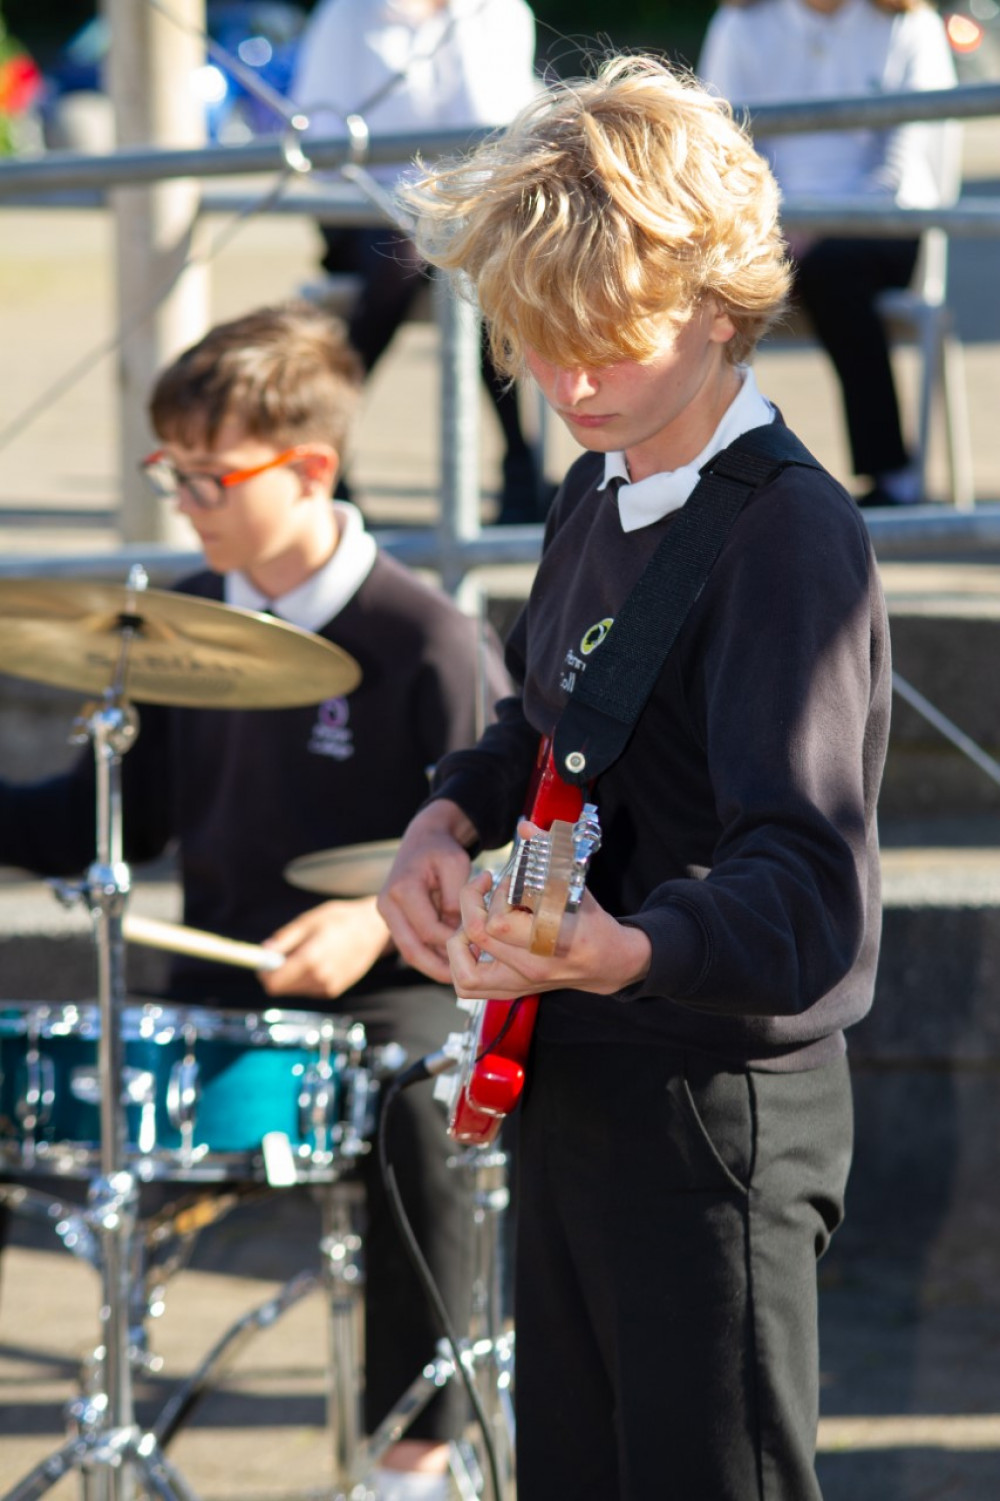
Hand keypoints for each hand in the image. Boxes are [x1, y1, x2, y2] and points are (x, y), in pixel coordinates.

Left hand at [258, 896, 391, 998]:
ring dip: (291, 975)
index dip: (264, 972)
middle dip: (276, 973)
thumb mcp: (309, 920)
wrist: (374, 929)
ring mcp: (328, 986)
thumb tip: (263, 952)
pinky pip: (308, 988)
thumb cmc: (341, 919)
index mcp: (310, 959)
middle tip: (282, 954)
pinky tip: (318, 960)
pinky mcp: (334, 990)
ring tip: (306, 952)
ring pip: (294, 989)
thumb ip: (284, 939)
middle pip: (281, 989)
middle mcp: (319, 978)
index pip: (274, 982)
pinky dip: (305, 978)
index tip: (263, 960)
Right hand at [377, 799, 479, 984]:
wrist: (423, 839)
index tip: (476, 948)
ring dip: (433, 966)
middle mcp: (387, 904)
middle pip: (412, 949)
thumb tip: (459, 930)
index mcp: (402, 889)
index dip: (452, 943)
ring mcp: (387, 914)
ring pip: (409, 951)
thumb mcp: (457, 864)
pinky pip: (411, 944)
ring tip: (458, 975)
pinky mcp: (393, 919)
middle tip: (462, 979)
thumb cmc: (441, 850)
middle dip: (438, 967)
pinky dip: (429, 956)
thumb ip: (458, 897)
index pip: (428, 930)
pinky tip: (449, 963)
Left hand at [447, 867, 651, 999]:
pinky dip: (459, 963)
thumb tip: (525, 827)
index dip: (496, 896)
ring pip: (466, 973)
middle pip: (479, 937)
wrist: (607, 962)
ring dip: (459, 941)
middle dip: (474, 904)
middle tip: (485, 890)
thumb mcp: (575, 883)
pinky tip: (471, 941)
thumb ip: (549, 853)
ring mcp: (522, 983)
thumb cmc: (591, 921)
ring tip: (472, 919)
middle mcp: (534, 967)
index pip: (499, 923)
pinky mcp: (513, 991)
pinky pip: (468, 986)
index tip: (508, 881)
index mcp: (553, 940)